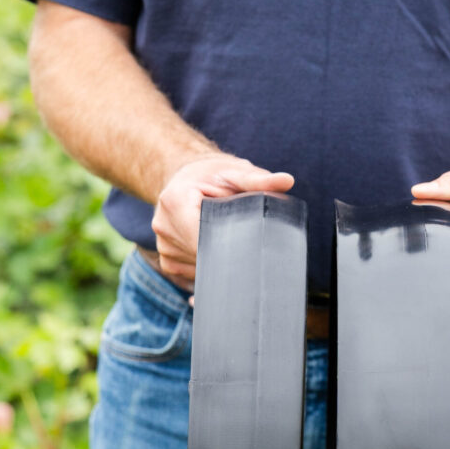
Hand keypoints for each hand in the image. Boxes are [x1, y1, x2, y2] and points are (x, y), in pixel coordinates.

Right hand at [151, 153, 293, 288]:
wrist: (186, 179)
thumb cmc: (213, 175)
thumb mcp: (236, 173)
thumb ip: (260, 180)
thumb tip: (287, 180)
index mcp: (175, 201)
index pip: (202, 239)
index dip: (228, 249)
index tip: (250, 254)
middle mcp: (163, 225)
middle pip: (201, 257)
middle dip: (226, 256)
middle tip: (248, 250)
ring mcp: (162, 246)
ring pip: (197, 270)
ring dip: (217, 263)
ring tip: (227, 244)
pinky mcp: (166, 261)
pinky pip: (191, 275)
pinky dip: (208, 268)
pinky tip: (216, 253)